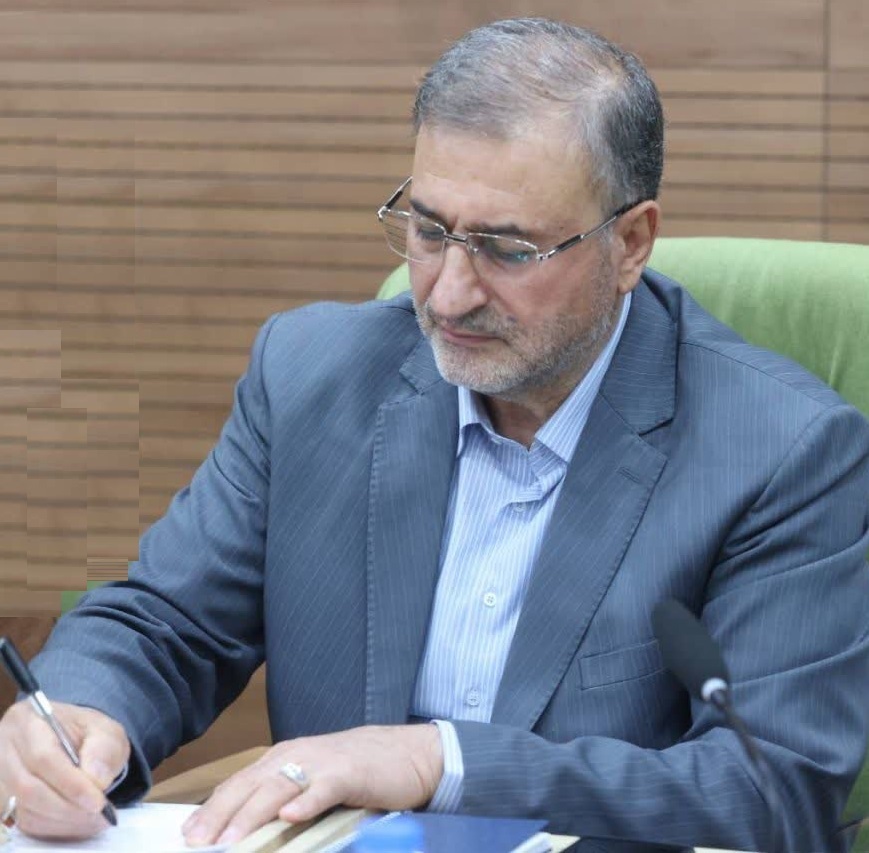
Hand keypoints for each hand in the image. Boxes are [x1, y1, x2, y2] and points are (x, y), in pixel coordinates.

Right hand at [0, 699, 129, 839]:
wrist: (71, 739)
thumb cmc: (86, 733)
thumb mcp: (105, 729)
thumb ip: (105, 748)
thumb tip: (97, 779)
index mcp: (29, 721)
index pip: (43, 757)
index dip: (70, 783)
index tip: (97, 800)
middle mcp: (6, 749)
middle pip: (28, 787)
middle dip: (68, 806)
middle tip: (99, 813)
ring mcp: (1, 777)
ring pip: (25, 808)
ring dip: (63, 819)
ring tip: (95, 818)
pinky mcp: (5, 800)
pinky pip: (26, 821)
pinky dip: (55, 825)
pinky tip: (79, 820)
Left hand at [182, 724, 443, 846]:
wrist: (408, 753)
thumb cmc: (357, 772)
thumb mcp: (313, 781)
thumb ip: (282, 797)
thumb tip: (244, 828)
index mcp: (285, 757)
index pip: (240, 782)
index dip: (212, 808)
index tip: (188, 835)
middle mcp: (298, 755)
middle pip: (251, 784)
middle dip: (220, 815)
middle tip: (197, 843)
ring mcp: (323, 762)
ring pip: (279, 787)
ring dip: (252, 815)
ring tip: (229, 842)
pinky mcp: (351, 773)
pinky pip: (324, 788)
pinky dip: (306, 802)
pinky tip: (290, 817)